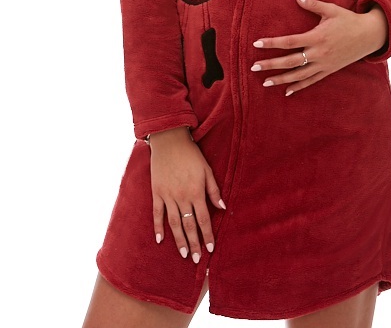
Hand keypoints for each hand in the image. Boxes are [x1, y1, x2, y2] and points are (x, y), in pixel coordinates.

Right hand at [149, 127, 225, 262]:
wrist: (169, 141)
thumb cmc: (191, 154)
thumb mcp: (207, 169)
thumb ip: (214, 190)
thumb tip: (223, 208)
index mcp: (196, 191)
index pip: (204, 219)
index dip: (207, 234)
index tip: (210, 249)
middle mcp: (182, 196)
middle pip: (189, 225)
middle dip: (194, 243)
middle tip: (196, 259)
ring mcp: (168, 195)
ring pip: (174, 223)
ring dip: (179, 240)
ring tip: (183, 254)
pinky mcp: (157, 192)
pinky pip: (157, 213)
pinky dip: (158, 227)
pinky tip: (160, 240)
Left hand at [251, 0, 387, 95]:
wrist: (369, 36)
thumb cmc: (348, 20)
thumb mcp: (331, 9)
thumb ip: (312, 4)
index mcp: (317, 37)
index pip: (290, 42)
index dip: (272, 43)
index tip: (256, 44)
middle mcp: (319, 53)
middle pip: (290, 62)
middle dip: (271, 65)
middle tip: (254, 67)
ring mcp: (324, 64)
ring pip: (299, 75)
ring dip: (281, 79)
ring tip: (265, 82)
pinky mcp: (329, 70)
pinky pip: (311, 80)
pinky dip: (299, 87)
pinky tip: (287, 91)